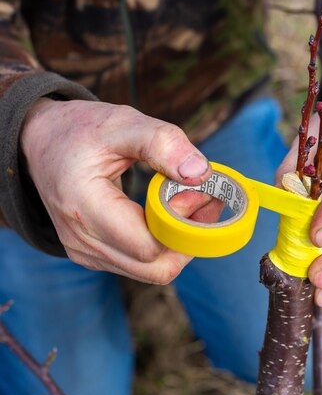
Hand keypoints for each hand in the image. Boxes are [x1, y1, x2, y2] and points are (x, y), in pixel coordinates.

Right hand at [21, 99, 217, 283]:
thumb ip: (162, 142)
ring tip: (192, 200)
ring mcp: (86, 252)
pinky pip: (142, 264)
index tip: (198, 189)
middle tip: (205, 199)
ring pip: (152, 271)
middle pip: (156, 268)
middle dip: (189, 237)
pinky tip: (173, 212)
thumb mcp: (123, 123)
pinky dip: (165, 244)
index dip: (182, 223)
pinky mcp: (95, 255)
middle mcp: (81, 239)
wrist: (42, 141)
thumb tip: (201, 174)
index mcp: (84, 206)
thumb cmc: (82, 130)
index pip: (148, 246)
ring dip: (181, 242)